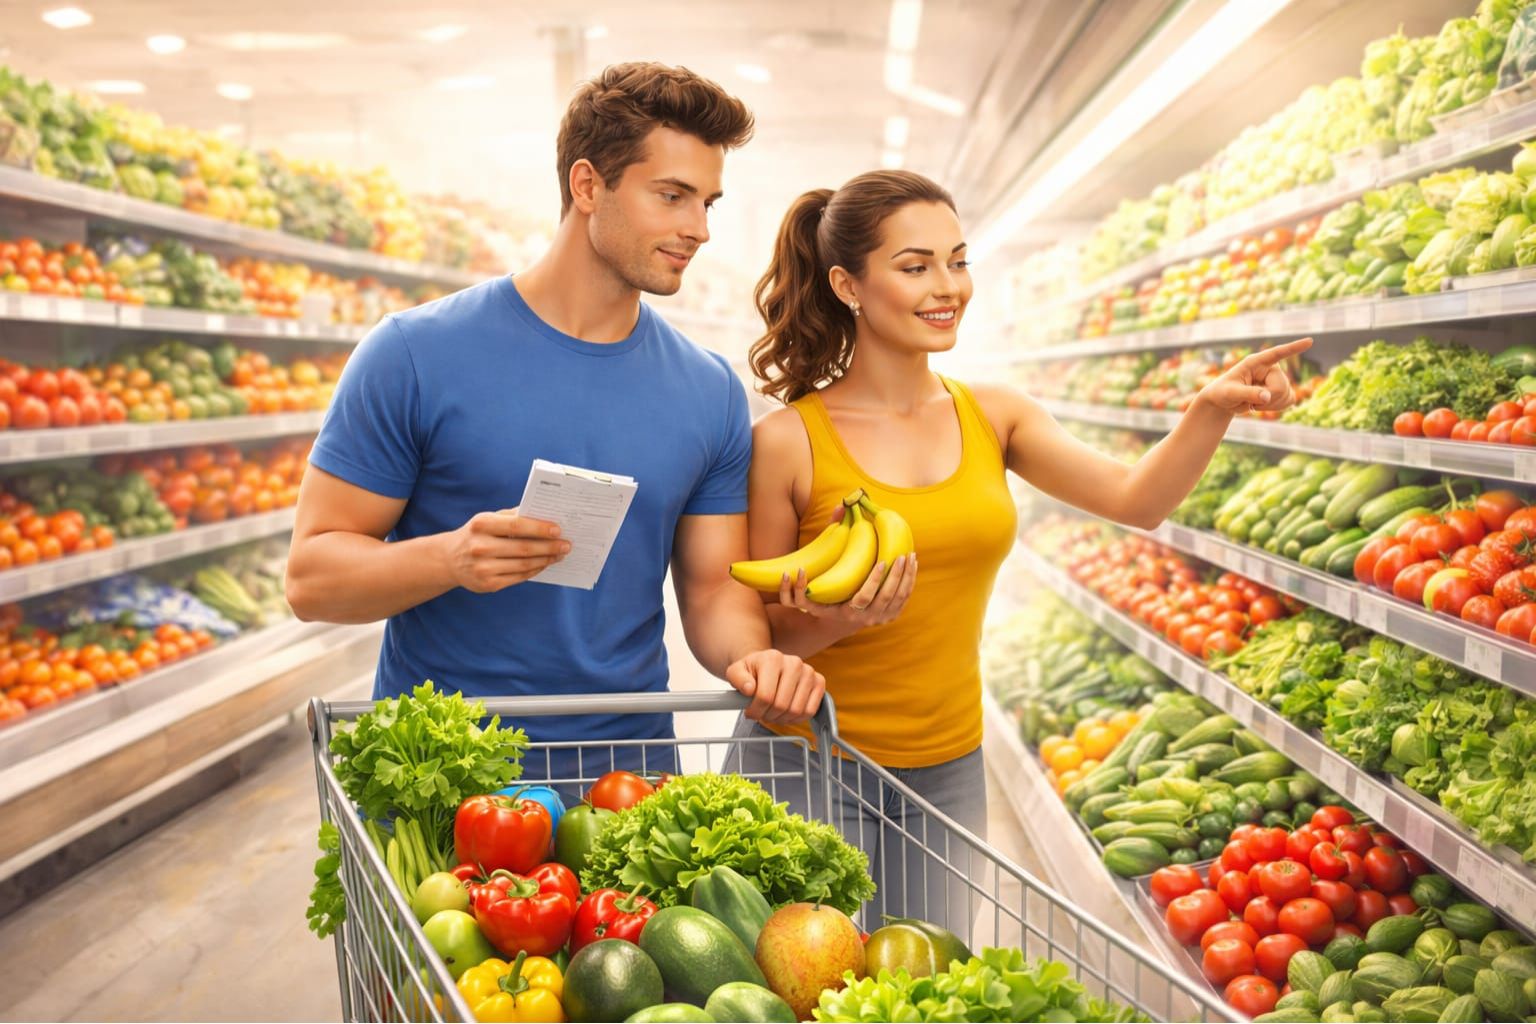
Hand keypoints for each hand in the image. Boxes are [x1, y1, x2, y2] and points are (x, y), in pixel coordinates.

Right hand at [444, 507, 570, 592]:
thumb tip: (545, 513)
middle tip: (566, 545)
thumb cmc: (477, 534)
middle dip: (549, 547)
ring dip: (546, 560)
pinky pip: (519, 577)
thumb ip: (513, 515)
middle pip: (523, 548)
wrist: (450, 559)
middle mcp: (480, 547)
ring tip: (559, 555)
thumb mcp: (488, 519)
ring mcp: (483, 568)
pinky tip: (545, 564)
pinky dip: (535, 570)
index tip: (558, 530)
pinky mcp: (488, 584)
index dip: (539, 528)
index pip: (516, 526)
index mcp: (482, 525)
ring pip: (524, 565)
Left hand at [725, 649, 825, 723]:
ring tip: (772, 712)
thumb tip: (748, 689)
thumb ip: (737, 679)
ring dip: (781, 719)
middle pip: (781, 705)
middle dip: (768, 716)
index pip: (765, 696)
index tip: (750, 712)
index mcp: (773, 658)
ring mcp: (808, 672)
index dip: (755, 711)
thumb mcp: (735, 672)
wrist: (767, 665)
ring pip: (796, 710)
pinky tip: (786, 713)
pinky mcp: (819, 682)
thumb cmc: (752, 671)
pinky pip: (810, 711)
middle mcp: (794, 662)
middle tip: (761, 714)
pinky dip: (796, 719)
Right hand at [778, 554, 916, 633]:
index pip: (866, 597)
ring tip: (910, 555)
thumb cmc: (825, 602)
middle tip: (900, 555)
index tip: (882, 562)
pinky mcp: (891, 615)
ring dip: (907, 576)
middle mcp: (868, 618)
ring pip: (900, 597)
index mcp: (850, 612)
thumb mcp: (810, 599)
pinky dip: (910, 580)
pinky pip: (905, 597)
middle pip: (887, 596)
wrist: (842, 622)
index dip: (875, 580)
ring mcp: (881, 618)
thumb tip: (795, 568)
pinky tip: (912, 564)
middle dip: (897, 575)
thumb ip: (798, 588)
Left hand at [1199, 337, 1313, 415]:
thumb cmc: (1223, 392)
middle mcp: (1269, 368)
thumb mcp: (1231, 393)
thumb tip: (1267, 396)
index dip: (1293, 348)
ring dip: (1270, 405)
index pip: (1277, 353)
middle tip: (1249, 400)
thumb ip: (1248, 393)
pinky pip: (1289, 401)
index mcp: (1256, 362)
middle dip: (1266, 398)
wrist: (1224, 401)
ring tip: (1253, 402)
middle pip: (1280, 387)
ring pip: (1286, 395)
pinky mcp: (1280, 391)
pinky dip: (1277, 407)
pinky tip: (1264, 405)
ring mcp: (1276, 379)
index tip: (1310, 341)